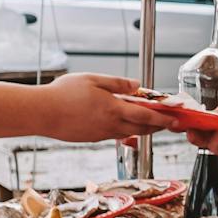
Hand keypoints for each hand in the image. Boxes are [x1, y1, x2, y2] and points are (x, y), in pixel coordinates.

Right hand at [36, 73, 161, 141]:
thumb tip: (137, 85)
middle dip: (158, 126)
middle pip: (142, 129)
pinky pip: (116, 135)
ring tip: (151, 123)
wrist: (42, 113)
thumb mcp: (92, 79)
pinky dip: (126, 130)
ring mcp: (102, 134)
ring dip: (143, 129)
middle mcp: (111, 125)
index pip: (146, 116)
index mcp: (113, 109)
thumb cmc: (63, 93)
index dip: (163, 118)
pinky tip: (125, 124)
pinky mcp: (94, 138)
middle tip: (168, 122)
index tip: (175, 119)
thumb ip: (117, 83)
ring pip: (130, 133)